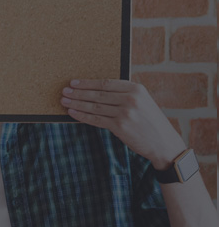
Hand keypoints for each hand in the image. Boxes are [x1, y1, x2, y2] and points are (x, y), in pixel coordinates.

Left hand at [63, 79, 186, 168]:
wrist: (163, 142)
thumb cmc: (150, 122)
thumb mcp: (143, 102)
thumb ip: (124, 94)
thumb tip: (98, 90)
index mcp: (137, 89)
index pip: (106, 84)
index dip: (87, 83)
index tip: (74, 83)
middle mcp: (130, 99)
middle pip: (97, 94)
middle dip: (78, 93)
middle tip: (64, 91)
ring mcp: (125, 113)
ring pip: (94, 106)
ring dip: (76, 103)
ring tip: (64, 101)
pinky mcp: (119, 126)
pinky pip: (95, 119)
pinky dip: (81, 116)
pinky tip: (72, 113)